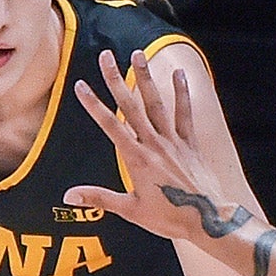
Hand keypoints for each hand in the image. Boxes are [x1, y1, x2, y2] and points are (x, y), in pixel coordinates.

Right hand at [66, 49, 243, 242]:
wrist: (207, 221)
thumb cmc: (169, 218)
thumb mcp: (130, 210)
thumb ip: (99, 198)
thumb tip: (68, 196)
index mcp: (137, 159)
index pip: (110, 126)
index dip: (94, 105)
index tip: (80, 86)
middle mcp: (155, 145)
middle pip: (131, 106)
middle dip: (116, 80)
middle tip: (105, 56)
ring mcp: (174, 141)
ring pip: (157, 103)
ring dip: (146, 78)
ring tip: (137, 54)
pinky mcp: (190, 144)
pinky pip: (185, 114)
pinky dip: (182, 93)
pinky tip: (178, 73)